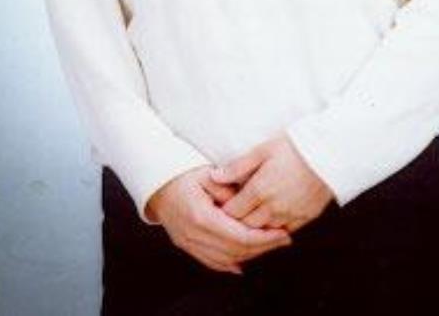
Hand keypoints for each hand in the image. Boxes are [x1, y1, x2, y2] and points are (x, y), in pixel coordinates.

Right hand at [145, 165, 293, 274]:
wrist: (155, 182)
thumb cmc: (181, 173)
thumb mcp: (207, 174)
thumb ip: (227, 189)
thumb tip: (246, 202)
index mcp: (201, 216)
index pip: (239, 236)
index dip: (264, 238)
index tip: (282, 233)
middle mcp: (194, 234)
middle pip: (235, 251)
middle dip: (262, 248)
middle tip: (282, 240)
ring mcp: (188, 242)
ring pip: (225, 260)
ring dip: (249, 256)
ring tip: (268, 246)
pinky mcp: (186, 245)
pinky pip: (210, 261)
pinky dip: (228, 264)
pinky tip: (242, 262)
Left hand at [207, 134, 335, 233]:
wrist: (328, 153)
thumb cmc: (293, 146)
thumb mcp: (262, 150)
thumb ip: (237, 166)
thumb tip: (215, 176)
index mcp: (260, 189)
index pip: (232, 211)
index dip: (223, 210)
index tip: (218, 205)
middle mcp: (273, 207)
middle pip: (246, 226)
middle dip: (236, 222)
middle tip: (230, 212)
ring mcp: (290, 215)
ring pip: (264, 232)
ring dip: (254, 226)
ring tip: (249, 214)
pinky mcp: (304, 218)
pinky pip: (284, 232)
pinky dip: (274, 229)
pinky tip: (270, 218)